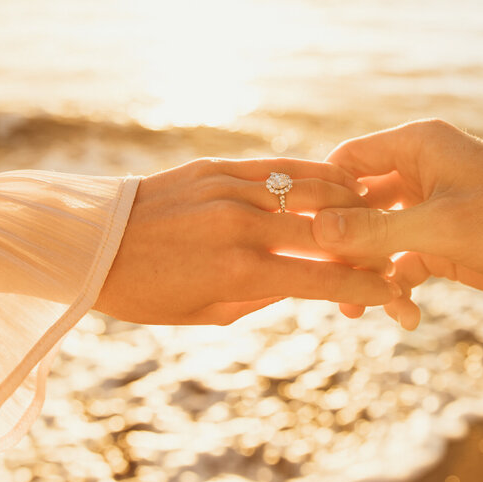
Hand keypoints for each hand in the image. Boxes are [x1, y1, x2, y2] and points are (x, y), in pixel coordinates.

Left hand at [94, 157, 400, 324]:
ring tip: (376, 211)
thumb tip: (307, 282)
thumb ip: (264, 297)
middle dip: (369, 245)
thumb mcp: (208, 314)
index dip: (366, 288)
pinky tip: (339, 180)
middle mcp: (242, 227)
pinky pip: (281, 167)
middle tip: (392, 252)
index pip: (323, 279)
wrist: (90, 244)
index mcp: (240, 274)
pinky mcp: (218, 167)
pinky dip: (315, 174)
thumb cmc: (146, 292)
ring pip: (312, 190)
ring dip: (352, 202)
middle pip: (328, 231)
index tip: (391, 296)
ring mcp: (231, 191)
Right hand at [313, 120, 482, 327]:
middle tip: (324, 285)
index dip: (319, 195)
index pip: (345, 161)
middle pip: (355, 205)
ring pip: (376, 240)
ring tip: (356, 311)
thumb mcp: (440, 228)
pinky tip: (404, 315)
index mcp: (416, 147)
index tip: (298, 234)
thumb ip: (375, 230)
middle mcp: (418, 172)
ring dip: (367, 273)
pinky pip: (402, 263)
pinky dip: (397, 288)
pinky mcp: (443, 243)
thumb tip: (316, 232)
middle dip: (340, 246)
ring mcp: (430, 209)